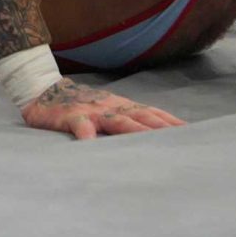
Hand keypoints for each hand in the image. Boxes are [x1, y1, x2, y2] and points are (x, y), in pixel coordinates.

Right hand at [18, 79, 184, 139]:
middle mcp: (110, 106)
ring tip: (150, 144)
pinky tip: (92, 147)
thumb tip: (153, 132)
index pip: (152, 113)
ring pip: (117, 121)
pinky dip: (88, 137)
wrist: (42, 89)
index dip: (171, 123)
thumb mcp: (105, 109)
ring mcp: (91, 111)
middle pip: (141, 117)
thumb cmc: (79, 104)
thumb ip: (126, 118)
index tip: (193, 133)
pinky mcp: (70, 117)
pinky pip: (81, 127)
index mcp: (120, 105)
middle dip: (162, 129)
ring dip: (135, 131)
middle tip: (182, 141)